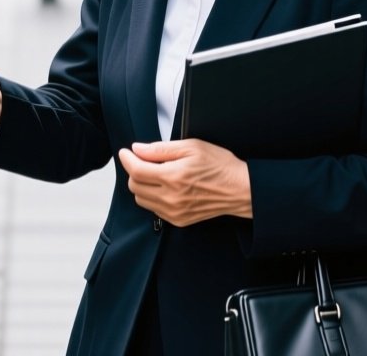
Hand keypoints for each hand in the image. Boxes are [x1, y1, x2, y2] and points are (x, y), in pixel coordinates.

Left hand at [116, 139, 250, 226]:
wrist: (240, 190)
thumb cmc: (219, 165)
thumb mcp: (191, 147)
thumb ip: (160, 149)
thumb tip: (137, 149)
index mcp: (172, 178)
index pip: (136, 171)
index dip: (127, 159)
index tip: (125, 152)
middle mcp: (171, 198)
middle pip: (134, 186)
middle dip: (134, 171)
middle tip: (144, 160)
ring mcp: (174, 212)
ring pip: (141, 199)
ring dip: (142, 185)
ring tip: (156, 173)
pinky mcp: (178, 220)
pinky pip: (154, 209)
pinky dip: (153, 197)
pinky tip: (165, 187)